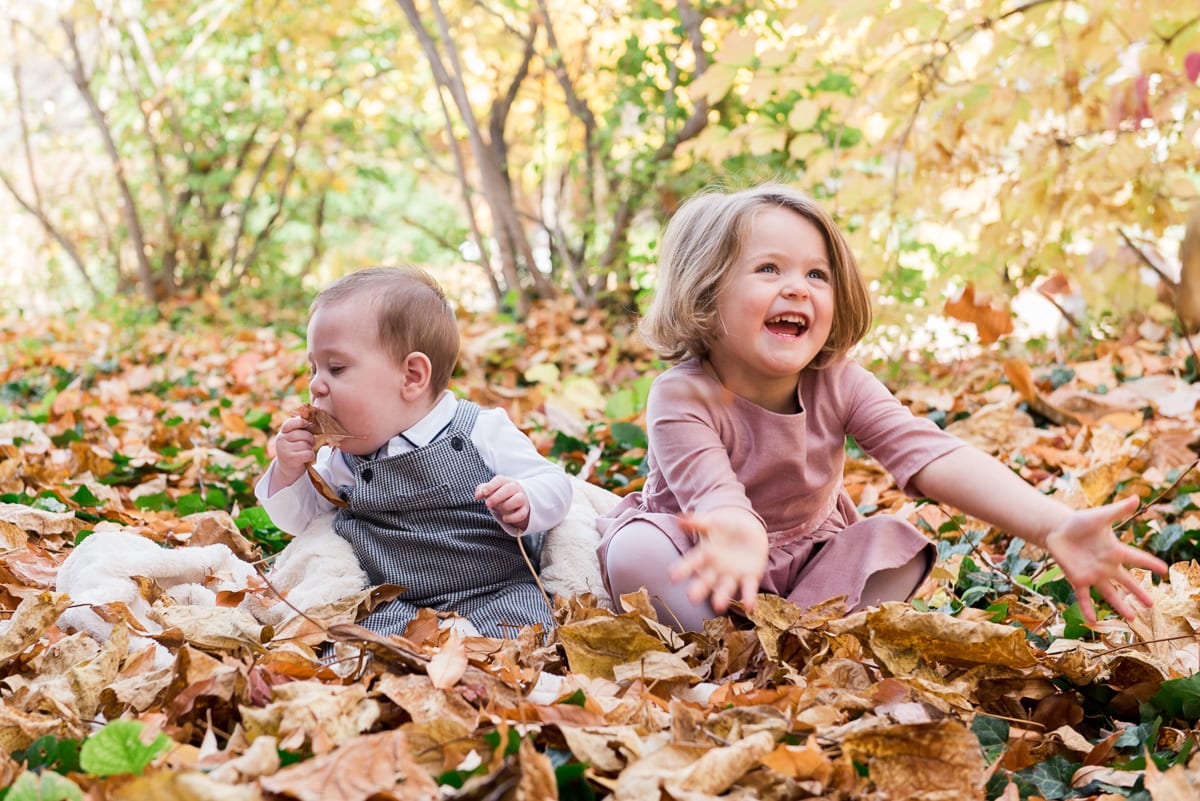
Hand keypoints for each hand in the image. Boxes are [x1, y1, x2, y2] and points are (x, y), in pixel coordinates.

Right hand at [269, 416, 316, 493]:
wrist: (287, 469)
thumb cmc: (294, 450)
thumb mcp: (292, 438)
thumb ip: (298, 429)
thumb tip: (309, 418)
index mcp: (282, 432)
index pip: (290, 423)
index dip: (300, 422)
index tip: (306, 424)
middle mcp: (281, 440)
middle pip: (302, 434)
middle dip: (310, 439)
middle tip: (312, 443)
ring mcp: (284, 450)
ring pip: (306, 445)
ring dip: (310, 449)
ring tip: (306, 452)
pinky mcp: (291, 459)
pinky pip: (308, 454)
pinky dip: (311, 456)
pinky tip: (307, 458)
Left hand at [476, 476, 529, 530]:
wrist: (515, 502)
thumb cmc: (499, 494)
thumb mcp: (490, 490)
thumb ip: (482, 490)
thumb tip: (478, 495)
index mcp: (506, 481)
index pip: (500, 480)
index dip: (491, 486)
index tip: (484, 493)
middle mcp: (515, 488)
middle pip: (509, 488)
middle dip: (497, 496)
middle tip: (487, 504)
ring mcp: (522, 499)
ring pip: (518, 499)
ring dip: (507, 505)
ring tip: (499, 510)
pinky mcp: (524, 510)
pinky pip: (522, 513)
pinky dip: (512, 517)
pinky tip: (504, 518)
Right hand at [668, 507, 768, 613]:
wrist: (749, 531)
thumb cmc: (725, 528)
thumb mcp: (711, 523)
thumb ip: (696, 523)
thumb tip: (679, 519)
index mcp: (705, 556)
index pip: (691, 563)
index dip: (682, 570)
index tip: (672, 577)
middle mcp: (716, 570)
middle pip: (706, 580)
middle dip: (699, 589)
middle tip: (691, 599)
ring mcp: (732, 575)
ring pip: (726, 588)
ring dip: (722, 597)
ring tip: (718, 606)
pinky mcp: (750, 577)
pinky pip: (748, 588)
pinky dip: (749, 597)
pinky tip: (749, 606)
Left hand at [1044, 494, 1167, 622]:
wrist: (1057, 530)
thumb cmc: (1080, 522)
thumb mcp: (1099, 516)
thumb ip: (1117, 510)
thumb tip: (1136, 497)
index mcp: (1115, 550)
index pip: (1138, 558)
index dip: (1151, 564)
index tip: (1165, 570)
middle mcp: (1107, 565)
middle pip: (1127, 581)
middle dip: (1139, 593)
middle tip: (1152, 604)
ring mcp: (1093, 574)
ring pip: (1109, 593)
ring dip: (1120, 606)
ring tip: (1132, 619)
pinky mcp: (1077, 579)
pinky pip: (1084, 597)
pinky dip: (1088, 608)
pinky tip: (1094, 621)